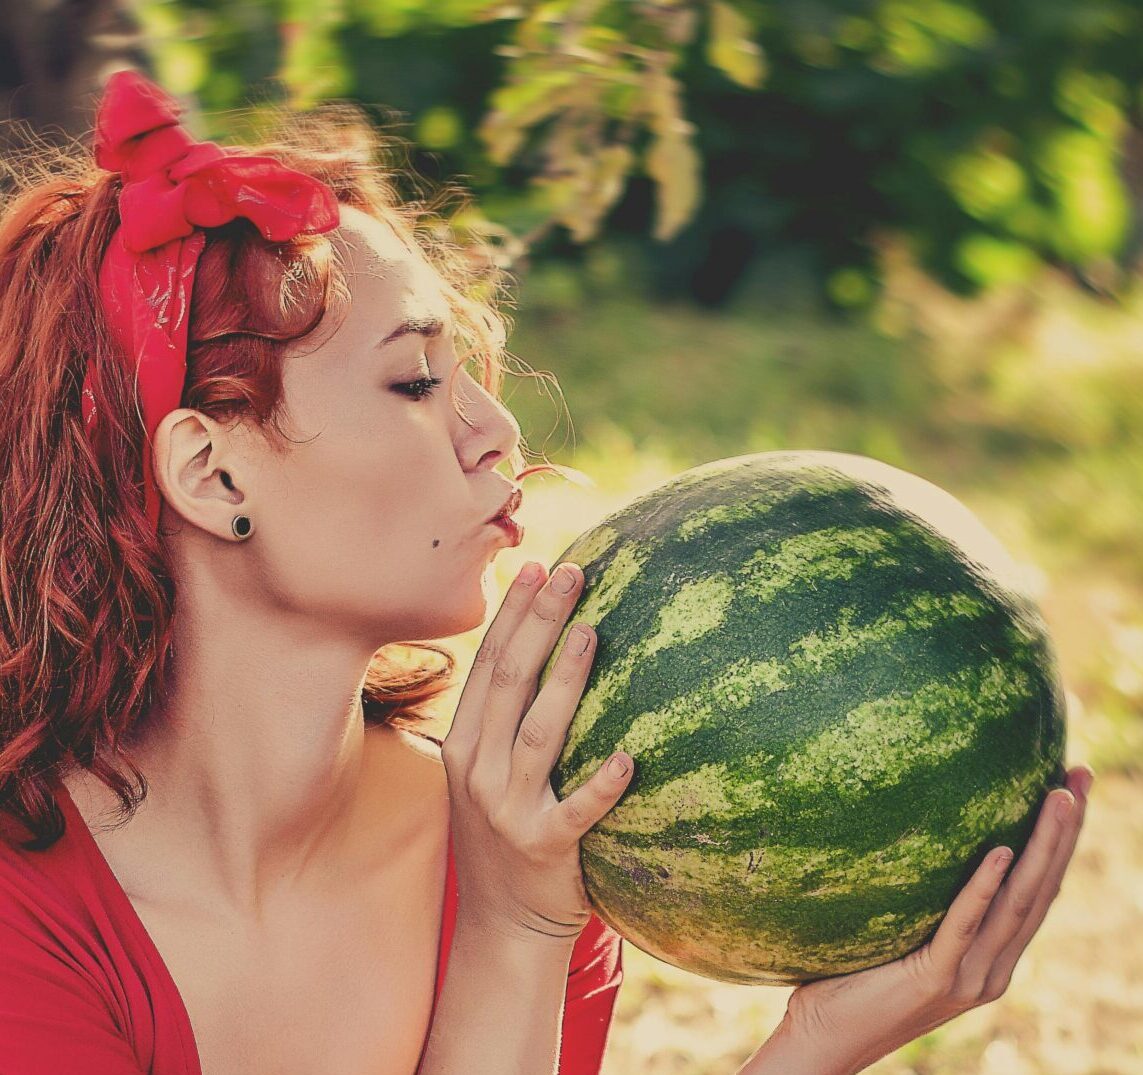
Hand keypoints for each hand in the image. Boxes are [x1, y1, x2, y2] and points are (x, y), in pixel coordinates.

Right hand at [441, 561, 633, 942]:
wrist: (500, 925)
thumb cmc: (503, 834)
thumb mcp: (485, 772)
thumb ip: (504, 719)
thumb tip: (542, 650)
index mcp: (464, 744)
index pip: (488, 665)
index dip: (511, 613)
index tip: (534, 565)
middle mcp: (478, 771)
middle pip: (510, 682)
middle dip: (538, 622)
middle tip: (571, 573)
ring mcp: (507, 810)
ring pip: (537, 734)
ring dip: (564, 681)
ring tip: (590, 633)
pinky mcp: (542, 847)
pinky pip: (575, 811)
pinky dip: (600, 785)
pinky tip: (629, 757)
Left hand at [768, 765, 1091, 1074]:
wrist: (823, 1038)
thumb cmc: (850, 977)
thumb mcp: (901, 930)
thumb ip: (923, 896)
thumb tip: (910, 827)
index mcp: (990, 957)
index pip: (1038, 890)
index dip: (1060, 842)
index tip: (1072, 787)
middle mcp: (991, 969)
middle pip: (1041, 890)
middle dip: (1065, 832)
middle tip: (1080, 777)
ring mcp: (969, 976)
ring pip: (1017, 904)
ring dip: (1040, 848)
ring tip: (1057, 799)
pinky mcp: (937, 979)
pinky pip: (964, 926)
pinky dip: (984, 887)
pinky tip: (1000, 852)